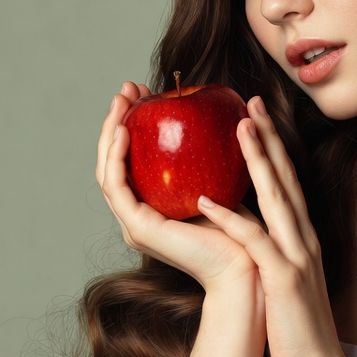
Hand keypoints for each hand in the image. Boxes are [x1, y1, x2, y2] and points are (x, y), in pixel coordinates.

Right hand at [96, 81, 260, 293]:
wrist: (248, 269)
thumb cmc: (246, 233)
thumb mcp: (224, 185)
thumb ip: (214, 162)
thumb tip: (228, 119)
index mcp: (156, 208)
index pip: (135, 161)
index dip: (136, 124)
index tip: (145, 91)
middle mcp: (140, 216)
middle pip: (116, 162)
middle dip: (117, 121)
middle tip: (128, 87)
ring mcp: (135, 224)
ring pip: (108, 170)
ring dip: (110, 132)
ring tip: (122, 99)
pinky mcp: (138, 229)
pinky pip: (116, 187)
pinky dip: (116, 157)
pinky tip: (125, 131)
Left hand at [195, 96, 349, 356]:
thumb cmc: (296, 328)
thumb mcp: (286, 281)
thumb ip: (276, 252)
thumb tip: (250, 233)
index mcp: (302, 239)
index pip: (288, 184)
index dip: (273, 148)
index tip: (257, 117)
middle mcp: (303, 239)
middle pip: (286, 179)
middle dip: (268, 138)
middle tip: (251, 103)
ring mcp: (297, 256)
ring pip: (277, 198)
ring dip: (257, 161)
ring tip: (238, 128)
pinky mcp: (283, 279)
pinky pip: (255, 241)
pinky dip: (232, 218)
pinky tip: (208, 199)